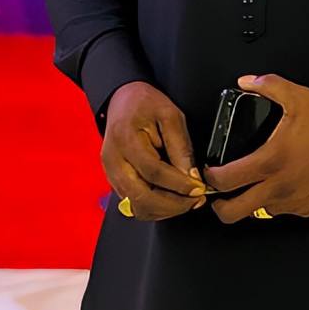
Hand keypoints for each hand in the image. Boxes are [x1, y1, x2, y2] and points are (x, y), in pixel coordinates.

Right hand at [101, 80, 206, 220]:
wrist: (122, 99)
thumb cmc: (145, 103)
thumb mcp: (170, 115)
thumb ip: (180, 146)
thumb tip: (191, 176)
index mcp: (125, 140)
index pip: (153, 172)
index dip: (178, 185)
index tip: (198, 188)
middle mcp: (113, 161)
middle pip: (141, 198)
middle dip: (172, 205)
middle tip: (195, 200)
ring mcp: (110, 174)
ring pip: (136, 206)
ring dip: (163, 209)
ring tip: (187, 201)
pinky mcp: (114, 181)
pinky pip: (133, 203)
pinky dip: (154, 206)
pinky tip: (171, 199)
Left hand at [202, 73, 308, 222]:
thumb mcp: (299, 97)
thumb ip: (268, 86)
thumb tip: (245, 81)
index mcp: (271, 161)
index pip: (225, 181)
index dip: (209, 177)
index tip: (209, 170)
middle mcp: (279, 188)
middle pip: (233, 213)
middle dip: (219, 205)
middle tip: (220, 191)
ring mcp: (294, 202)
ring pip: (258, 213)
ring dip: (249, 202)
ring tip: (251, 184)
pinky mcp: (308, 209)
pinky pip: (282, 211)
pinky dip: (274, 202)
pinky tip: (280, 183)